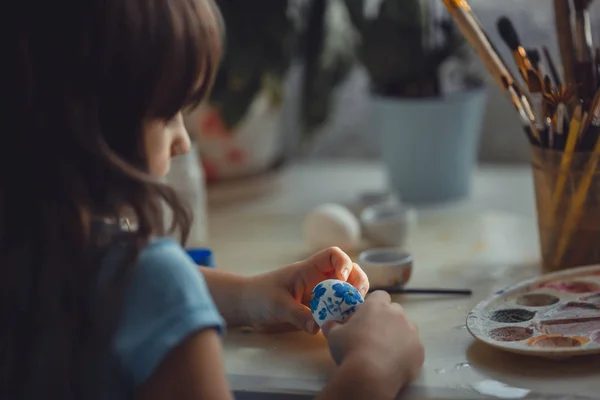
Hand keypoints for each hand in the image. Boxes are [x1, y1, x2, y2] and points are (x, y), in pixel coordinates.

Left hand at [241, 247, 368, 333]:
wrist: (247, 307)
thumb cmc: (259, 296)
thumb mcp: (277, 305)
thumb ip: (297, 315)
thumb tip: (318, 327)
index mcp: (309, 270)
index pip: (333, 255)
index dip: (344, 264)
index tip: (342, 281)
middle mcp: (319, 280)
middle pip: (349, 273)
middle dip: (358, 284)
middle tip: (357, 302)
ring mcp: (321, 294)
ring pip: (347, 292)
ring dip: (354, 301)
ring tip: (353, 316)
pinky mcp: (319, 310)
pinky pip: (338, 310)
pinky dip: (345, 316)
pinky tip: (343, 326)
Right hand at [322, 291, 423, 394]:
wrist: (370, 374)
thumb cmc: (350, 349)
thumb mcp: (334, 335)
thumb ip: (334, 326)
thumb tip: (329, 324)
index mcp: (377, 306)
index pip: (380, 296)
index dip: (374, 305)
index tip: (367, 316)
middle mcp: (397, 314)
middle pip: (395, 312)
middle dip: (387, 320)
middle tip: (374, 335)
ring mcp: (411, 332)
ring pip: (407, 330)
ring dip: (398, 336)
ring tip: (385, 352)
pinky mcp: (419, 350)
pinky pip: (413, 349)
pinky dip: (406, 354)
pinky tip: (395, 363)